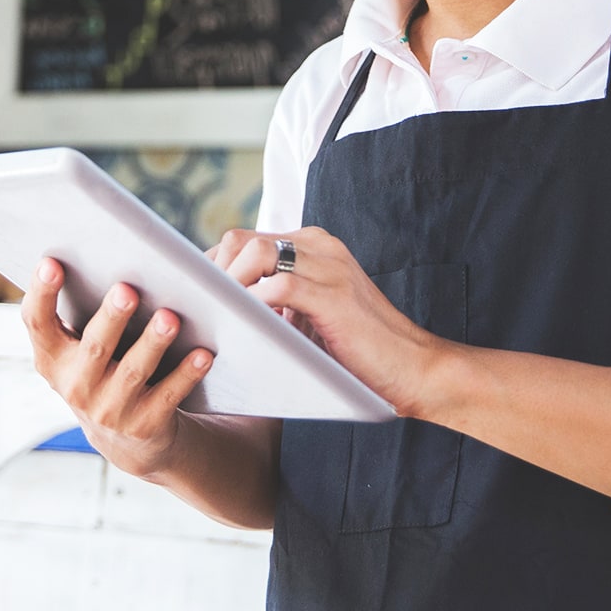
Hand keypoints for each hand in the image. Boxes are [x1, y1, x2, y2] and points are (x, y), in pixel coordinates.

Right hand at [19, 258, 213, 478]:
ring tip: (170, 317)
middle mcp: (76, 386)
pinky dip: (186, 374)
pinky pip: (168, 395)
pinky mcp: (145, 425)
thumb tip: (104, 249)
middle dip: (112, 318)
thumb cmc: (102, 368)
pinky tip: (204, 353)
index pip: (38, 323)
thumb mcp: (78, 349)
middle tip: (127, 289)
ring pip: (134, 372)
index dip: (41, 294)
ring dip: (153, 344)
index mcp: (53, 358)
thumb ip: (80, 310)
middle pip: (94, 347)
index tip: (51, 262)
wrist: (125, 438)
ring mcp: (110, 410)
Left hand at [209, 227, 440, 414]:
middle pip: (241, 240)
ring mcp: (328, 265)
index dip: (213, 269)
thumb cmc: (358, 353)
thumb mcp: (308, 317)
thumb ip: (275, 303)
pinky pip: (278, 287)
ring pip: (256, 253)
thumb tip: (220, 313)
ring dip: (228, 287)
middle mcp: (319, 246)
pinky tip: (247, 330)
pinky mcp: (334, 294)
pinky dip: (254, 306)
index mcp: (312, 247)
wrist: (415, 370)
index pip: (244, 240)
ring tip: (219, 320)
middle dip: (212, 275)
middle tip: (200, 312)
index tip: (195, 300)